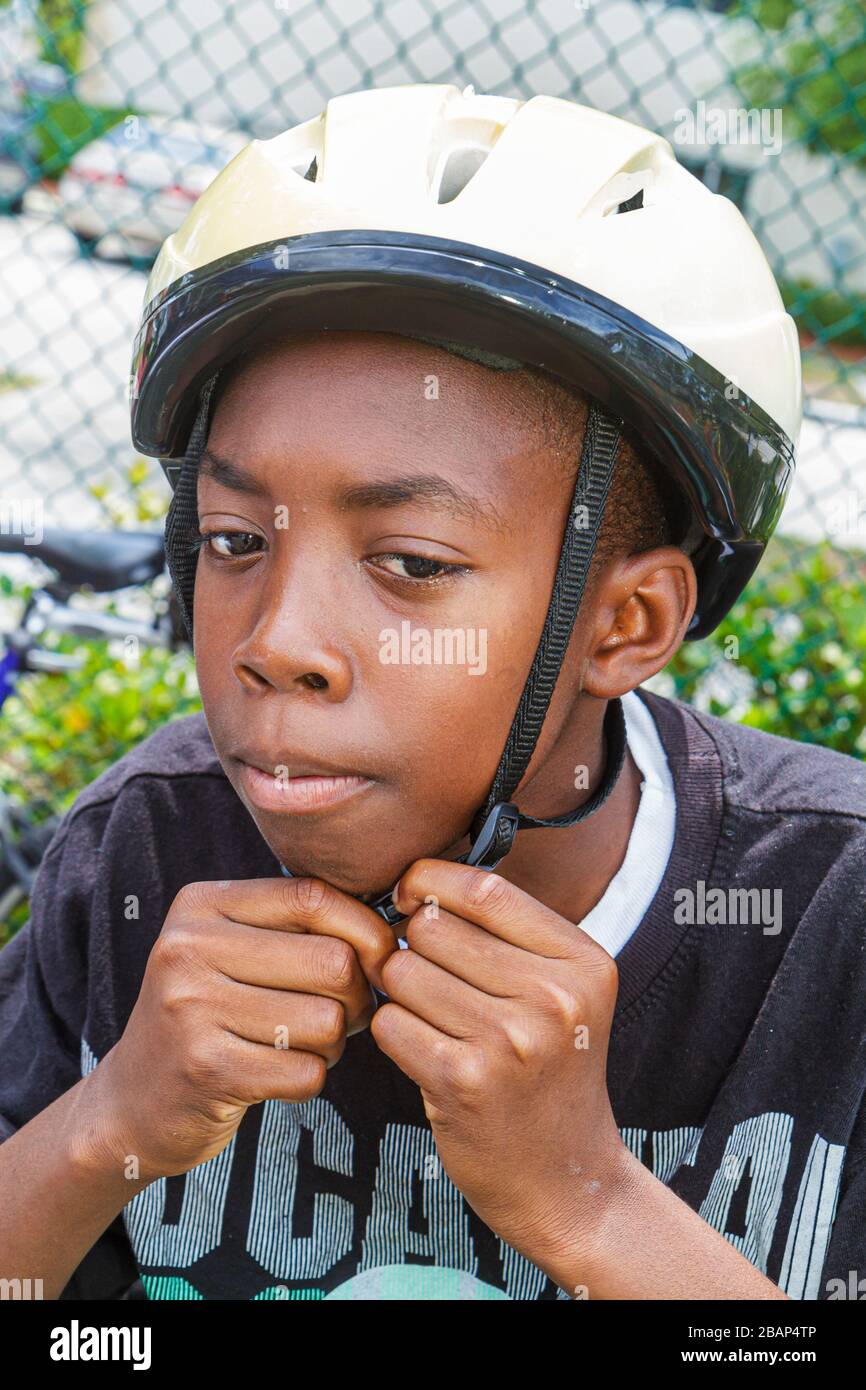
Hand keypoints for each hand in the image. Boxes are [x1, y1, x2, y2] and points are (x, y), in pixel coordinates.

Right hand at [85, 876, 393, 1180]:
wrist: (132, 1102)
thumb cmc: (208, 1016)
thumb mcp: (232, 949)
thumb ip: (297, 925)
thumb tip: (395, 928)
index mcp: (202, 904)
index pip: (313, 896)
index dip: (366, 929)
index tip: (380, 959)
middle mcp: (189, 947)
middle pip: (333, 961)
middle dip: (356, 996)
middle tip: (340, 1015)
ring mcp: (192, 1007)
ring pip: (327, 1020)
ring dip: (333, 1043)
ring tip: (302, 1045)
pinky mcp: (205, 1068)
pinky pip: (306, 1071)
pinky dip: (309, 1078)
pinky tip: (280, 1075)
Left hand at [369, 860, 627, 1272]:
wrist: (567, 1181)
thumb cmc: (551, 1073)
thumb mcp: (563, 993)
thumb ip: (509, 934)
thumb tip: (421, 880)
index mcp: (583, 963)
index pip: (486, 889)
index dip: (432, 880)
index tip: (410, 892)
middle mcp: (554, 997)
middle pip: (434, 928)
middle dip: (413, 946)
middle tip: (428, 979)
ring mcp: (510, 1041)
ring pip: (404, 972)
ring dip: (400, 993)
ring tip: (430, 1020)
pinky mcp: (464, 1081)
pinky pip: (391, 1023)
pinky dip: (394, 1033)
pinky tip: (423, 1052)